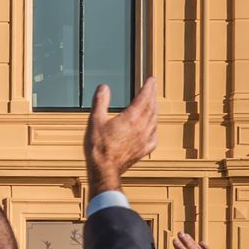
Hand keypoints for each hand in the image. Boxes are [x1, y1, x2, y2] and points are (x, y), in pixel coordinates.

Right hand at [84, 77, 156, 197]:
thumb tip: (104, 87)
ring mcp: (145, 139)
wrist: (104, 169)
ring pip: (155, 120)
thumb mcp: (94, 121)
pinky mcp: (145, 149)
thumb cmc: (98, 147)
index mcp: (131, 118)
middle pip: (152, 107)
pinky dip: (154, 127)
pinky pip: (154, 134)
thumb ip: (100, 102)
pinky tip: (152, 127)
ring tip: (152, 103)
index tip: (152, 79)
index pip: (144, 97)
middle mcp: (142, 127)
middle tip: (153, 88)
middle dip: (153, 95)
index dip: (149, 87)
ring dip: (154, 109)